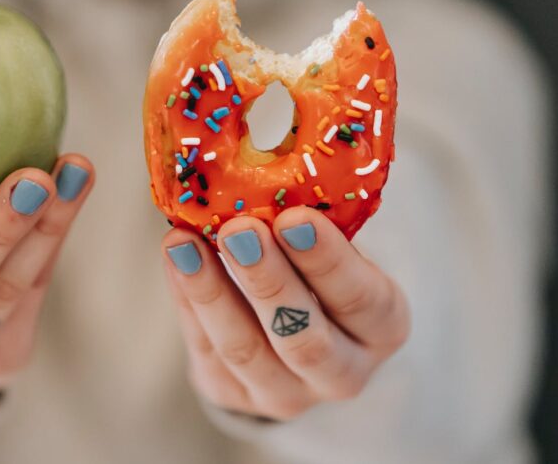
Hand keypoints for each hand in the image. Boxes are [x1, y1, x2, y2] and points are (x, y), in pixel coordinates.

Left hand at [161, 207, 409, 420]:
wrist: (292, 333)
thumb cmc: (317, 269)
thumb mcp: (334, 247)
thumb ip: (311, 222)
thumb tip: (265, 162)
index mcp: (382, 327)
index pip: (362, 300)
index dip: (328, 261)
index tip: (295, 217)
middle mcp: (343, 373)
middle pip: (304, 338)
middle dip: (268, 280)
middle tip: (239, 229)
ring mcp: (286, 394)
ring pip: (245, 350)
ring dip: (211, 291)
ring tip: (184, 242)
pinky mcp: (232, 396)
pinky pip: (205, 348)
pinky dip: (187, 298)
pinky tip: (175, 257)